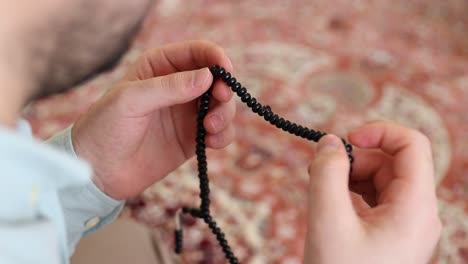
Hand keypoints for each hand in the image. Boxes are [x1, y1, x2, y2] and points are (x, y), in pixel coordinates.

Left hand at [72, 40, 235, 199]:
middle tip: (220, 100)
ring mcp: (187, 113)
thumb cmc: (105, 127)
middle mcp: (178, 87)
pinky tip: (211, 142)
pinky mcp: (193, 138)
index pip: (196, 53)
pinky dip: (223, 134)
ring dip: (225, 114)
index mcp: (160, 67)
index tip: (225, 72)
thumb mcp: (131, 100)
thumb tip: (208, 76)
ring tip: (210, 128)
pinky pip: (220, 131)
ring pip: (222, 105)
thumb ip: (169, 87)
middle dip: (224, 88)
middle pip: (216, 79)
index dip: (215, 58)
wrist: (97, 171)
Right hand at [304, 121, 440, 263]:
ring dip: (350, 176)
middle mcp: (418, 214)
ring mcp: (406, 226)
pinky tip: (330, 203)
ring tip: (320, 187)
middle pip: (391, 163)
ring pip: (381, 181)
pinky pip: (374, 200)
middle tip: (319, 170)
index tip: (345, 139)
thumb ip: (327, 172)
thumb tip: (329, 141)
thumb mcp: (327, 218)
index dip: (379, 131)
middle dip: (355, 159)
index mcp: (415, 207)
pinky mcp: (391, 235)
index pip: (412, 145)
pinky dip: (351, 193)